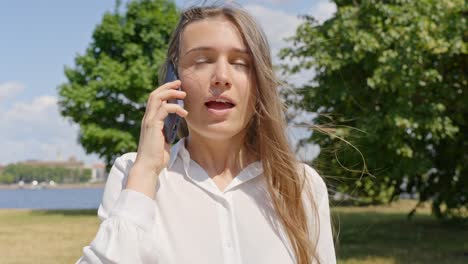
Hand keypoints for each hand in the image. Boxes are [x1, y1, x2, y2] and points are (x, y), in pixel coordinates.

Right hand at [126, 80, 186, 196]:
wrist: (149, 167)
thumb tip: (177, 124)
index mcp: (150, 121)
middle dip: (168, 86)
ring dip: (172, 93)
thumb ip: (168, 130)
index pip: (155, 100)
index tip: (177, 88)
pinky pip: (164, 109)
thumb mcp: (165, 140)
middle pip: (155, 94)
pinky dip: (175, 107)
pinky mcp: (153, 125)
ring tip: (183, 94)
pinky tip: (184, 113)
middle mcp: (148, 118)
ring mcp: (149, 121)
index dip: (165, 91)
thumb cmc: (157, 157)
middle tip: (180, 83)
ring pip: (157, 98)